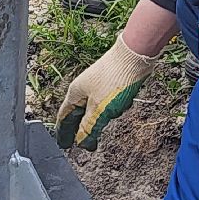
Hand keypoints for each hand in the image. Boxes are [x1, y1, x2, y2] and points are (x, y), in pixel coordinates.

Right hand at [55, 34, 158, 149]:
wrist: (135, 54)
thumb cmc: (115, 79)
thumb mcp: (100, 109)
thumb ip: (89, 127)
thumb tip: (81, 142)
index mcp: (75, 94)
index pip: (64, 117)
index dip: (64, 133)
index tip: (64, 145)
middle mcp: (84, 89)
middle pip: (77, 113)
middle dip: (78, 129)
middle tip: (79, 143)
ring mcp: (97, 85)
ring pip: (92, 108)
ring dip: (93, 120)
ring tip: (95, 133)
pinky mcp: (111, 83)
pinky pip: (105, 102)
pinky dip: (107, 111)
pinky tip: (116, 113)